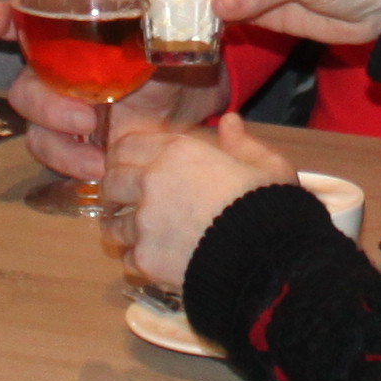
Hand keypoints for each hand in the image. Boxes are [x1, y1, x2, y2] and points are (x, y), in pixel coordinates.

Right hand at [0, 0, 213, 180]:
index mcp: (75, 26)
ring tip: (97, 154)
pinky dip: (71, 161)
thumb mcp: (171, 32)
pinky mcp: (76, 138)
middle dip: (43, 102)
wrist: (200, 101)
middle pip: (25, 81)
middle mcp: (58, 63)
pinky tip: (99, 168)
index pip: (25, 17)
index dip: (0, 18)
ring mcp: (63, 102)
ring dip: (57, 139)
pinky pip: (53, 150)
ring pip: (33, 121)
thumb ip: (158, 12)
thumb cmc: (179, 53)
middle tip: (86, 118)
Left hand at [106, 111, 299, 294]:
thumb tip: (230, 121)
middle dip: (116, 189)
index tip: (131, 165)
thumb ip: (242, 142)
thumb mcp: (267, 165)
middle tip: (125, 198)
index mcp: (177, 153)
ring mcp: (144, 223)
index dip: (126, 155)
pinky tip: (152, 259)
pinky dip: (136, 258)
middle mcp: (151, 183)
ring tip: (134, 232)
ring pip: (113, 223)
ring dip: (121, 226)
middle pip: (111, 182)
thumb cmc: (268, 206)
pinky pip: (127, 257)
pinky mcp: (145, 259)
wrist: (263, 259)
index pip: (127, 146)